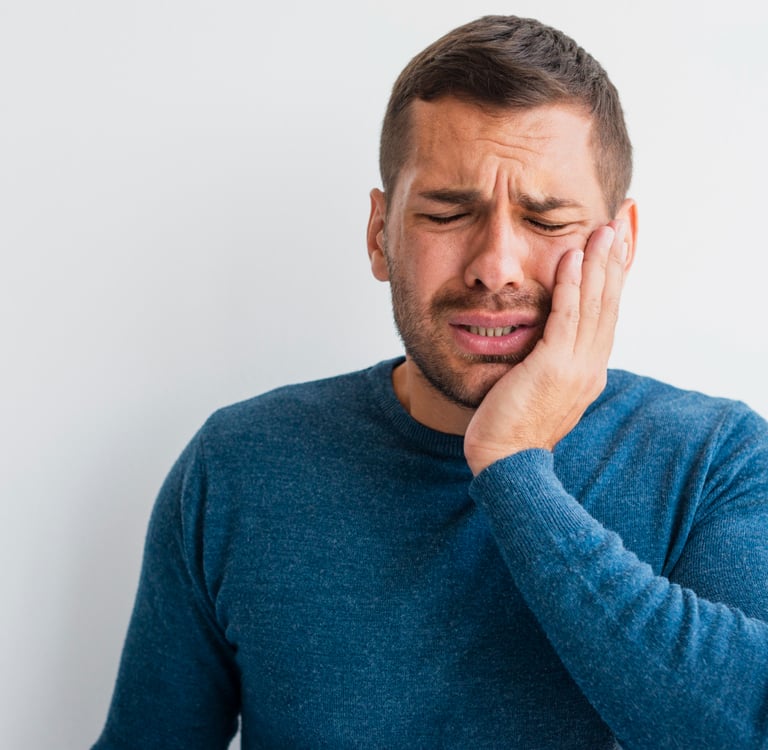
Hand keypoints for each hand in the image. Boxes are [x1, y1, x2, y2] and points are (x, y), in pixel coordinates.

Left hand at [464, 221, 628, 474]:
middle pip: (609, 304)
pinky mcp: (554, 367)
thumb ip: (550, 363)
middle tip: (618, 224)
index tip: (614, 247)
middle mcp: (591, 366)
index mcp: (588, 371)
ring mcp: (576, 367)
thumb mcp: (541, 390)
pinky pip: (567, 317)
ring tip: (602, 229)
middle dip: (614, 261)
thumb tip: (547, 343)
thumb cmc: (513, 428)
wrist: (505, 463)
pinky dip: (572, 286)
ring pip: (595, 305)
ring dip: (599, 264)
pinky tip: (571, 258)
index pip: (605, 315)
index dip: (612, 279)